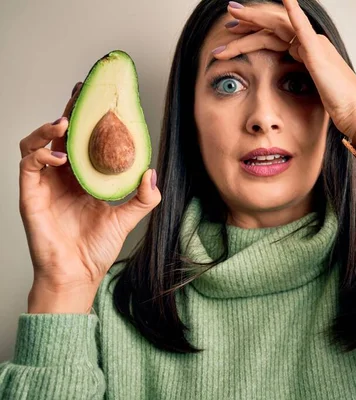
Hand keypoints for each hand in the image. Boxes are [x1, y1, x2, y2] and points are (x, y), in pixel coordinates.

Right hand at [19, 83, 161, 312]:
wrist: (79, 273)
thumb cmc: (97, 248)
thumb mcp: (127, 217)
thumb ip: (143, 197)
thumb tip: (152, 172)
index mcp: (84, 177)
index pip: (84, 140)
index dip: (90, 118)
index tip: (100, 98)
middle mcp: (63, 175)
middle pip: (61, 134)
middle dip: (70, 111)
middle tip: (81, 92)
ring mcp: (45, 183)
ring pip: (37, 142)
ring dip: (48, 128)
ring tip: (65, 123)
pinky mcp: (31, 194)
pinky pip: (29, 164)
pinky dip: (40, 153)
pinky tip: (59, 155)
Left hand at [215, 0, 355, 138]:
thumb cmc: (338, 107)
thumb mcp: (310, 91)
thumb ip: (298, 80)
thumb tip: (284, 78)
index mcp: (307, 51)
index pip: (274, 35)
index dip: (253, 32)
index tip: (232, 34)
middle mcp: (310, 43)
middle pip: (273, 27)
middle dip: (248, 21)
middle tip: (227, 16)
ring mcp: (314, 46)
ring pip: (278, 27)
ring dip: (254, 19)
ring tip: (233, 14)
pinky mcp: (318, 54)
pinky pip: (302, 29)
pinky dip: (293, 12)